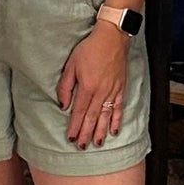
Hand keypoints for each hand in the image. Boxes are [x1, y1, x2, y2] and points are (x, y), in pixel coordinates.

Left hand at [57, 22, 128, 147]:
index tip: (71, 138)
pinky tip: (114, 131)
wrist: (111, 38)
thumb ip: (66, 86)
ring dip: (100, 131)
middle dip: (86, 134)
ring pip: (105, 116)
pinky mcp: (120, 88)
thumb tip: (63, 104)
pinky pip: (118, 108)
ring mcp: (112, 91)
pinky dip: (117, 120)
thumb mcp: (71, 65)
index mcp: (87, 87)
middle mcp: (101, 92)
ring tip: (97, 143)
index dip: (74, 126)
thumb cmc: (89, 49)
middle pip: (92, 118)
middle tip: (82, 146)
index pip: (79, 112)